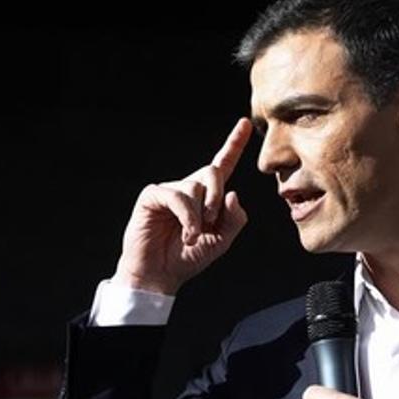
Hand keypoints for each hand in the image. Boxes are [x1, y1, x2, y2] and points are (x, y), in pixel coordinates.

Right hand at [111, 118, 252, 294]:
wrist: (160, 275)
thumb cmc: (188, 257)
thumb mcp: (221, 240)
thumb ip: (234, 218)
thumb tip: (233, 193)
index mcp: (207, 196)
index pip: (223, 164)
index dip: (234, 144)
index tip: (244, 123)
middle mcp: (189, 188)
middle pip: (212, 172)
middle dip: (217, 197)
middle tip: (211, 222)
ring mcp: (169, 190)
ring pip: (195, 186)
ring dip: (200, 214)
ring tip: (192, 235)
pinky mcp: (153, 196)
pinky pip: (177, 195)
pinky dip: (187, 216)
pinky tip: (187, 234)